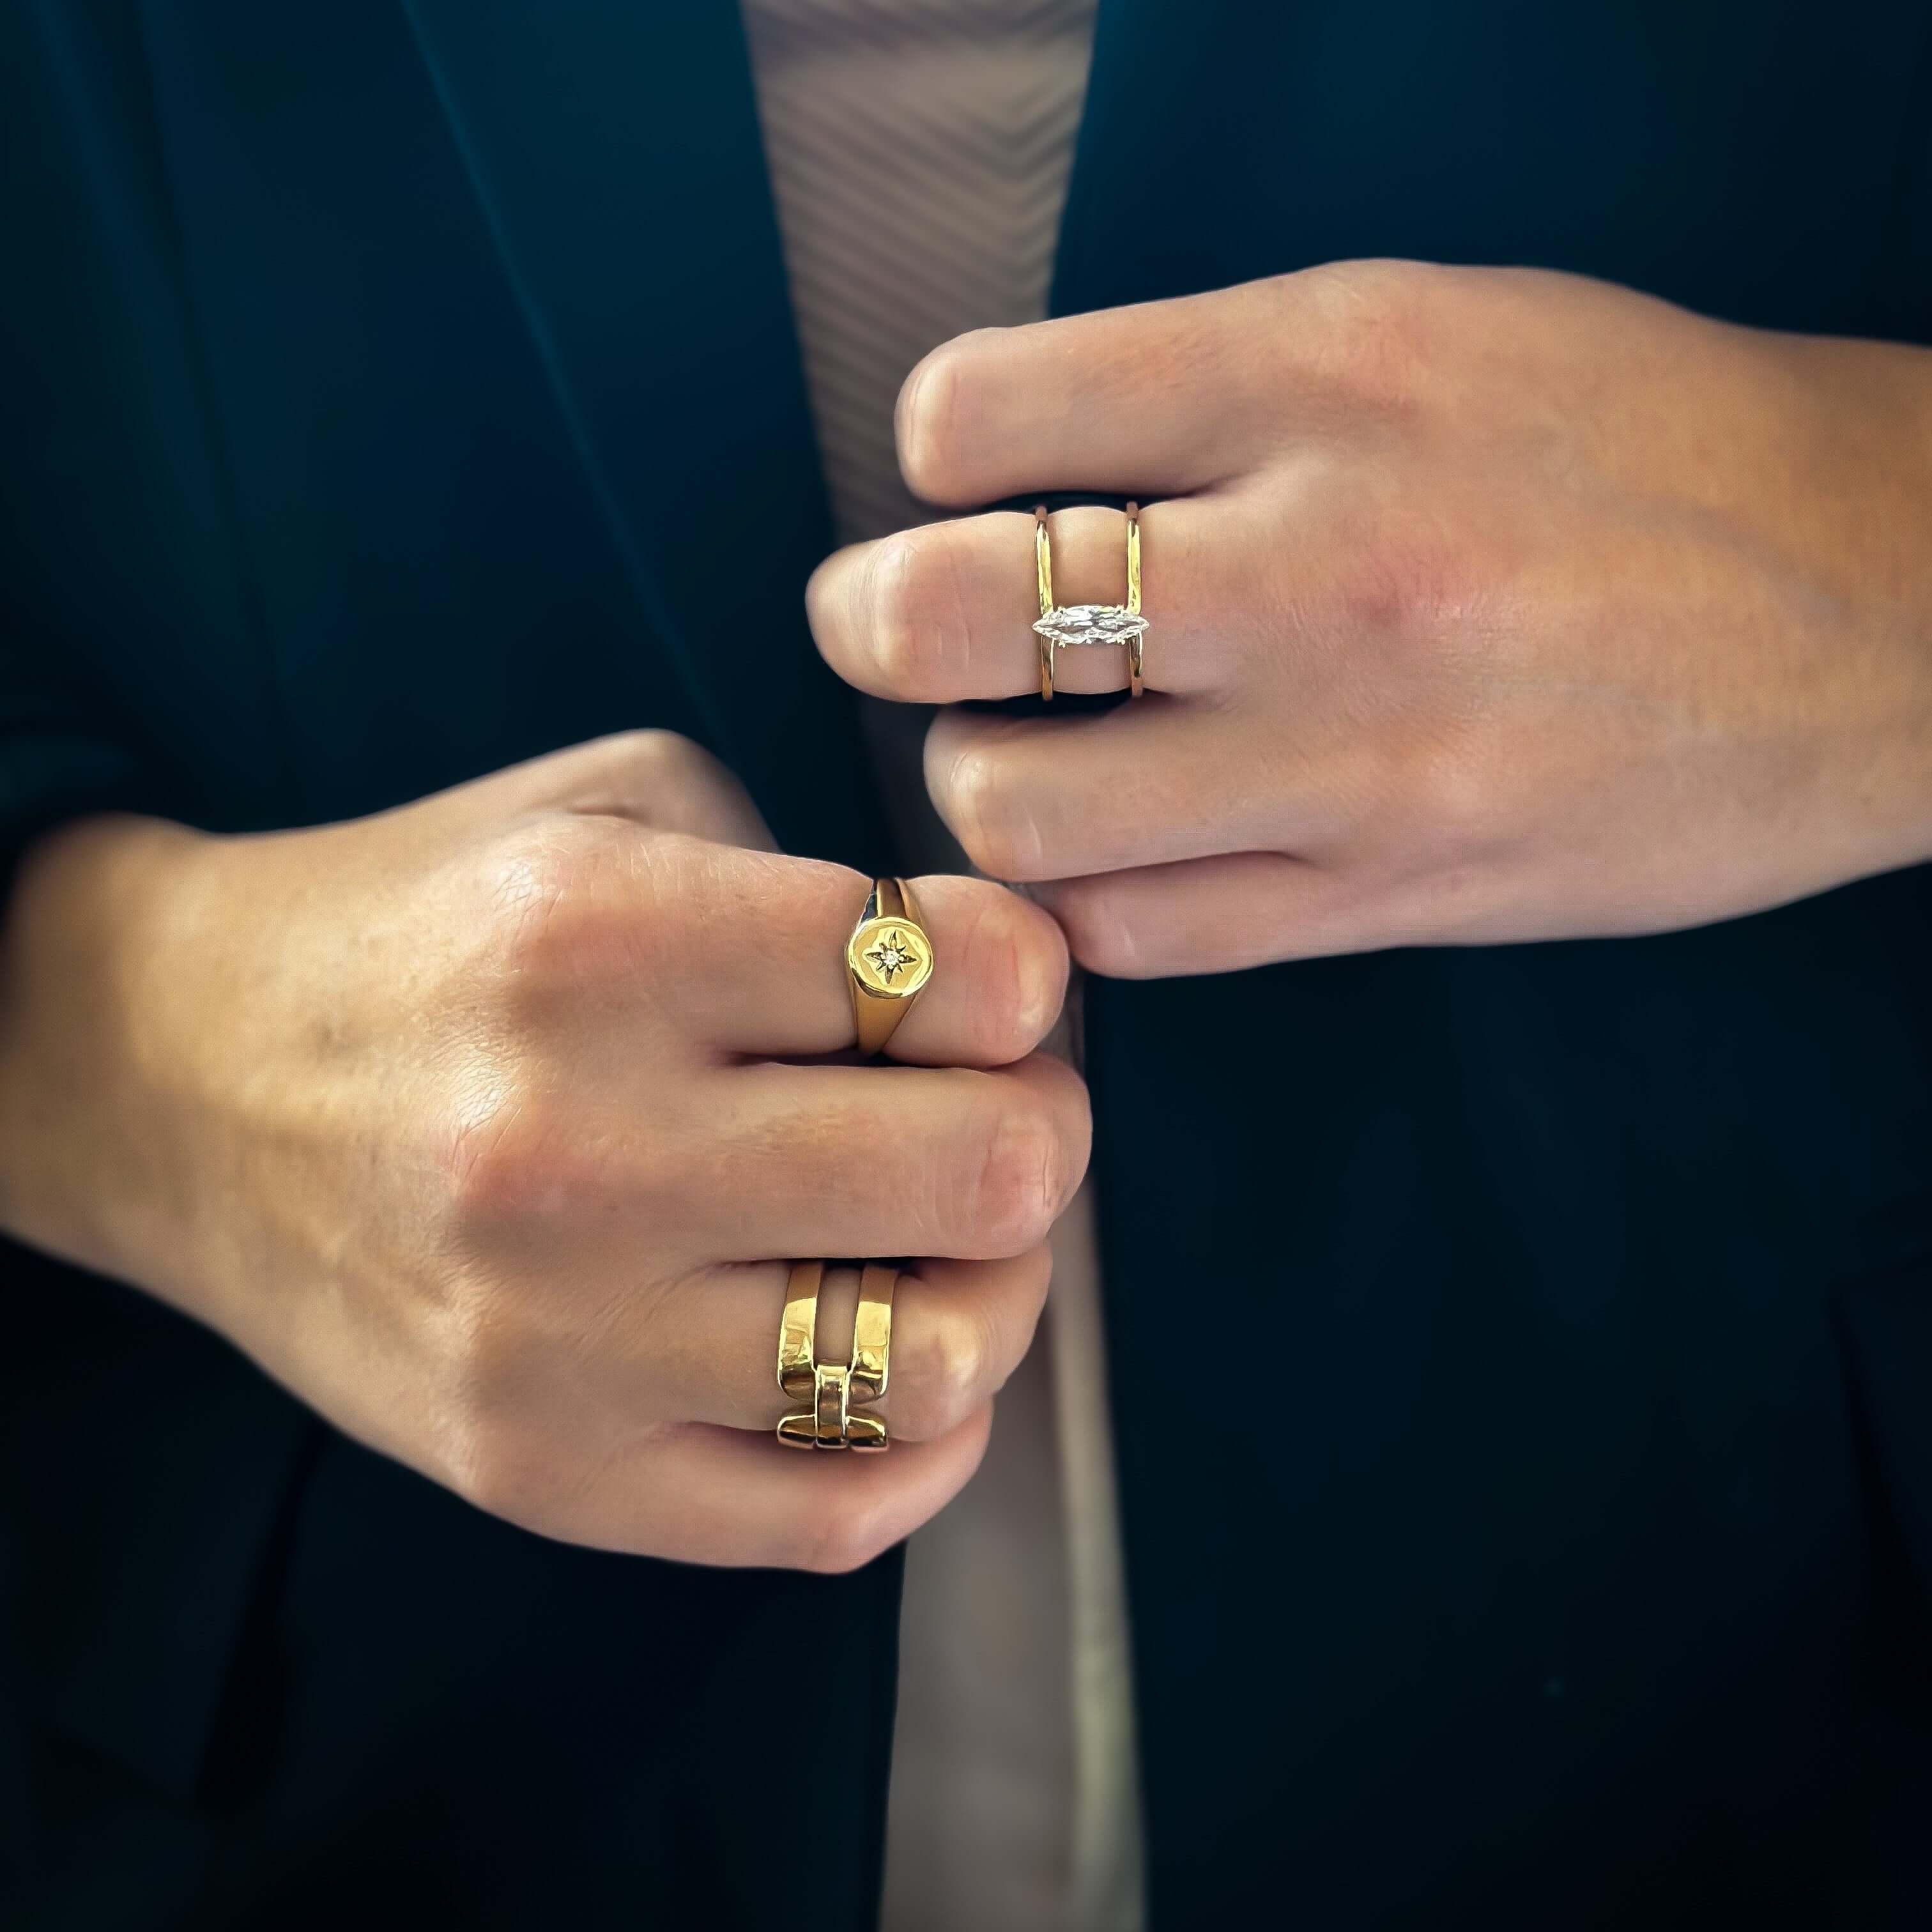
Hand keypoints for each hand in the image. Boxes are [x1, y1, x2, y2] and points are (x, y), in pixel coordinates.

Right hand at [0, 732, 1083, 1567]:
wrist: (184, 1082)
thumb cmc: (437, 927)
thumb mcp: (610, 810)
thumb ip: (816, 869)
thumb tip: (1006, 997)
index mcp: (603, 942)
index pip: (967, 976)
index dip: (1024, 974)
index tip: (980, 985)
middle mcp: (576, 1149)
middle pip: (986, 1172)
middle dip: (1039, 1125)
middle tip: (991, 1105)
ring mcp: (559, 1341)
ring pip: (939, 1365)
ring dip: (1000, 1289)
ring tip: (941, 1235)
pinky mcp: (545, 1476)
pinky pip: (838, 1516)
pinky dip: (930, 1444)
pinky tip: (901, 1358)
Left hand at [808, 263, 1931, 972]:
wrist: (1877, 610)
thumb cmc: (1633, 447)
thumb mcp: (1422, 332)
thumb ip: (1201, 392)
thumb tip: (995, 471)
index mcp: (1325, 376)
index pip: (978, 414)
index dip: (930, 454)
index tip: (965, 482)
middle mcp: (1323, 564)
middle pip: (952, 615)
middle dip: (875, 622)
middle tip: (895, 627)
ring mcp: (1354, 756)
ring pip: (1018, 810)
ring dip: (975, 784)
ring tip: (1023, 752)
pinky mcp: (1390, 899)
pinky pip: (1134, 934)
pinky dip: (1080, 896)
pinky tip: (1115, 848)